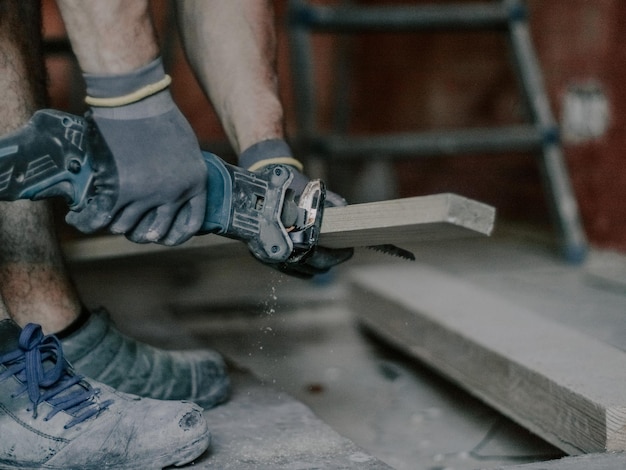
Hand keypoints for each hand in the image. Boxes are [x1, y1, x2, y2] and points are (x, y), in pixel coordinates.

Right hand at [65, 58, 206, 245]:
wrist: (135, 99)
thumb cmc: (158, 116)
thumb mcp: (186, 148)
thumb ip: (182, 173)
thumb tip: (172, 191)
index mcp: (196, 183)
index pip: (191, 223)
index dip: (176, 235)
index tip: (165, 238)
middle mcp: (175, 194)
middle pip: (156, 231)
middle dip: (140, 233)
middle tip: (128, 227)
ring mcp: (148, 195)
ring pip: (124, 226)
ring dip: (111, 224)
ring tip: (100, 218)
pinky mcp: (120, 191)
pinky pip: (100, 217)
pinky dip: (86, 221)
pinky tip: (78, 217)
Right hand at [240, 139, 353, 276]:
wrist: (251, 189)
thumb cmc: (279, 187)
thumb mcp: (305, 188)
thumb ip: (327, 200)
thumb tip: (345, 208)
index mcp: (287, 236)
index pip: (318, 257)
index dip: (336, 256)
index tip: (348, 250)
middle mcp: (276, 251)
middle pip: (312, 268)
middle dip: (330, 261)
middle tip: (343, 251)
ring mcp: (269, 257)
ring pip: (302, 271)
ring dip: (318, 265)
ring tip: (330, 254)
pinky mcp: (265, 258)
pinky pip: (291, 270)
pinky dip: (304, 267)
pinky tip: (313, 259)